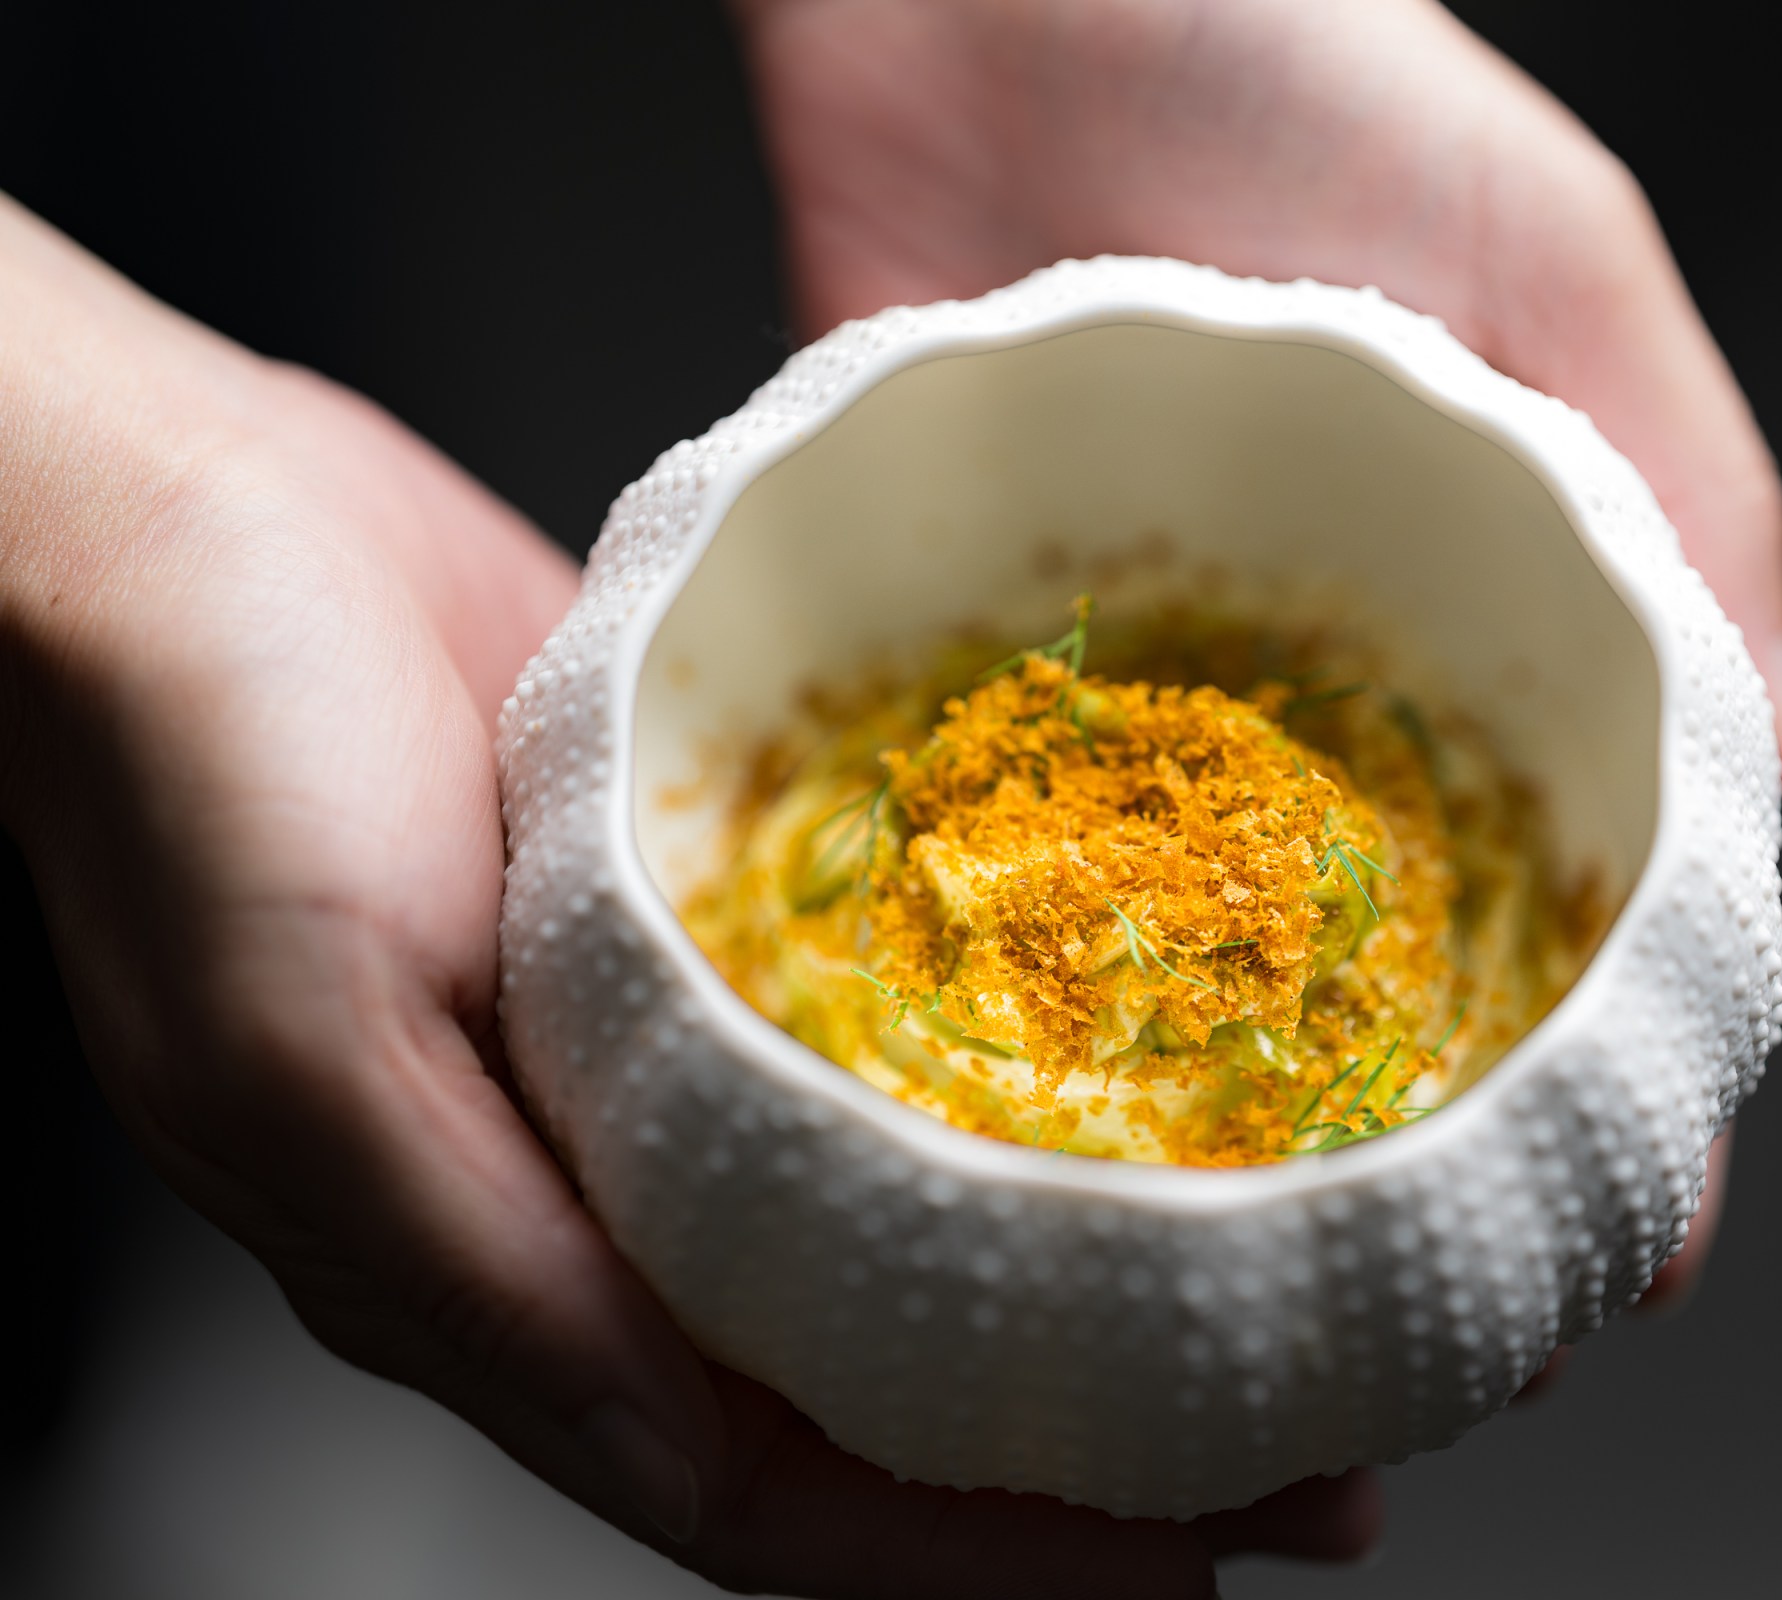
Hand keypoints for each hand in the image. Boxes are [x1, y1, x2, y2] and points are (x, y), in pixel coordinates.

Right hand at [0, 193, 1369, 1596]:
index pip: (797, 1497)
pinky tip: (1185, 1048)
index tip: (1218, 1546)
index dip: (1009, 1554)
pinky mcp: (724, 912)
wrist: (177, 519)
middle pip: (906, 1377)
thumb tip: (691, 1468)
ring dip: (1125, 1258)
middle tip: (1344, 1442)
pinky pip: (910, 1026)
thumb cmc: (189, 768)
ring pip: (934, 1213)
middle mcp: (621, 1195)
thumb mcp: (303, 1048)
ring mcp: (683, 1058)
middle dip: (1125, 1435)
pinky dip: (1049, 1068)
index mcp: (518, 1276)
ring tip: (1333, 1252)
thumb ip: (489, 1282)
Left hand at [738, 0, 1781, 1328]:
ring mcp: (1122, 663)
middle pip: (1377, 951)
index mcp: (1470, 594)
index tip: (1632, 1242)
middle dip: (1416, 1140)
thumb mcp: (1554, 251)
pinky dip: (1002, 946)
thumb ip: (1684, 489)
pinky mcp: (949, 620)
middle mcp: (1300, 662)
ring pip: (1178, 934)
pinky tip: (1015, 1078)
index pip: (1580, 871)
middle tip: (1425, 1308)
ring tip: (1239, 1270)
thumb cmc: (1293, 46)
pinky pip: (973, 813)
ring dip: (1212, 1105)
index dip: (1624, 1070)